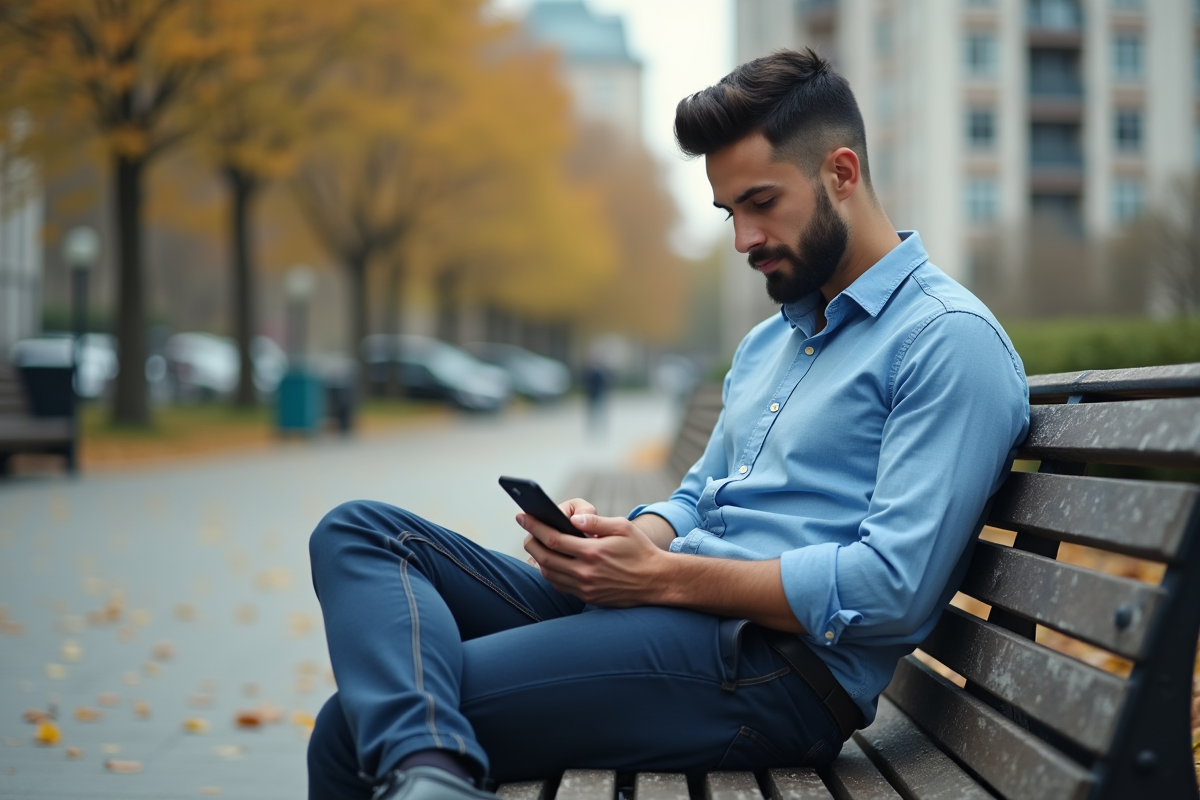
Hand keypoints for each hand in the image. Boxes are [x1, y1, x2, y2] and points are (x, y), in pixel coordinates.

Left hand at [520, 510, 665, 605]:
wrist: (656, 581)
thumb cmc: (640, 550)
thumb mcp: (623, 528)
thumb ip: (596, 522)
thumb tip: (573, 520)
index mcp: (593, 552)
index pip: (553, 538)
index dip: (534, 526)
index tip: (522, 516)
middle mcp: (586, 572)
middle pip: (544, 558)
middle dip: (530, 541)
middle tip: (526, 530)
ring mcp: (585, 588)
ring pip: (549, 574)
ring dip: (538, 558)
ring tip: (536, 544)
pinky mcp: (588, 598)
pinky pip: (560, 586)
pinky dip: (551, 574)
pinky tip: (552, 562)